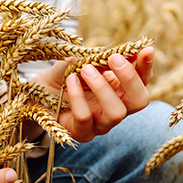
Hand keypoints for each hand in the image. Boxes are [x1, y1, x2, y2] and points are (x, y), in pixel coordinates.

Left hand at [33, 47, 153, 142]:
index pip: (143, 81)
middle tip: (113, 58)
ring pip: (116, 113)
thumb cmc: (62, 77)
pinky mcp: (81, 132)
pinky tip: (70, 80)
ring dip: (102, 87)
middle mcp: (115, 108)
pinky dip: (78, 96)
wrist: (35, 94)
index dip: (147, 67)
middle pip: (139, 101)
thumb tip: (123, 51)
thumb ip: (101, 58)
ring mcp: (100, 124)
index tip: (146, 50)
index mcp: (120, 90)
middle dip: (129, 78)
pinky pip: (85, 118)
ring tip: (86, 69)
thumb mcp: (82, 61)